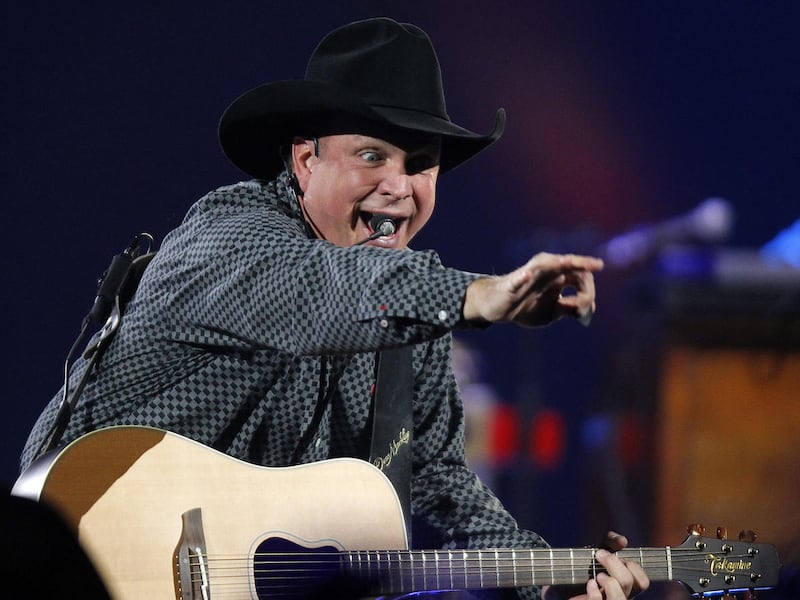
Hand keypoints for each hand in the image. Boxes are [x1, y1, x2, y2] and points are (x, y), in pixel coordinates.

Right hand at [463, 252, 602, 326]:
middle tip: (586, 298)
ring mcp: (528, 274)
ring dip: (556, 263)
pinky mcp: (511, 284)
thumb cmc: (526, 306)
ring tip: (566, 261)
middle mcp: (545, 269)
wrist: (498, 309)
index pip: (581, 274)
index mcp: (557, 275)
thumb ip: (569, 309)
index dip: (588, 291)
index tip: (582, 310)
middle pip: (569, 262)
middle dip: (583, 272)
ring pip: (544, 264)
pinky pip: (517, 279)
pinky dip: (522, 278)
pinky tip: (526, 277)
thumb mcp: (552, 312)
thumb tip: (589, 309)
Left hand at [543, 532, 649, 599]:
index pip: (642, 582)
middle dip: (614, 563)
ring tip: (596, 575)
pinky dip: (595, 593)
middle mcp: (618, 598)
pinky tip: (588, 584)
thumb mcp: (593, 557)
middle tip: (599, 555)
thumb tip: (622, 540)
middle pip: (630, 583)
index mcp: (623, 589)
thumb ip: (607, 545)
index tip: (618, 556)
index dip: (635, 567)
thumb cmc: (577, 575)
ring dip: (610, 582)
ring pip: (621, 598)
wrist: (557, 591)